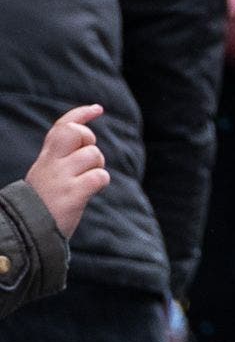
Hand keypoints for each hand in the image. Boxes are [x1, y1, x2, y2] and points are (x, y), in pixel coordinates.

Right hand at [21, 106, 104, 237]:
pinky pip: (98, 176)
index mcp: (46, 159)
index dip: (80, 115)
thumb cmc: (42, 205)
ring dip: (97, 167)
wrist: (26, 232)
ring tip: (84, 182)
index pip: (62, 127)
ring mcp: (60, 178)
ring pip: (93, 155)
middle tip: (86, 160)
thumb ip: (61, 160)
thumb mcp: (47, 176)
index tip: (98, 109)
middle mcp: (50, 164)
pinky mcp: (71, 194)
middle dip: (89, 140)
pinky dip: (100, 182)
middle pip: (75, 132)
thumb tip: (87, 144)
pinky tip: (90, 192)